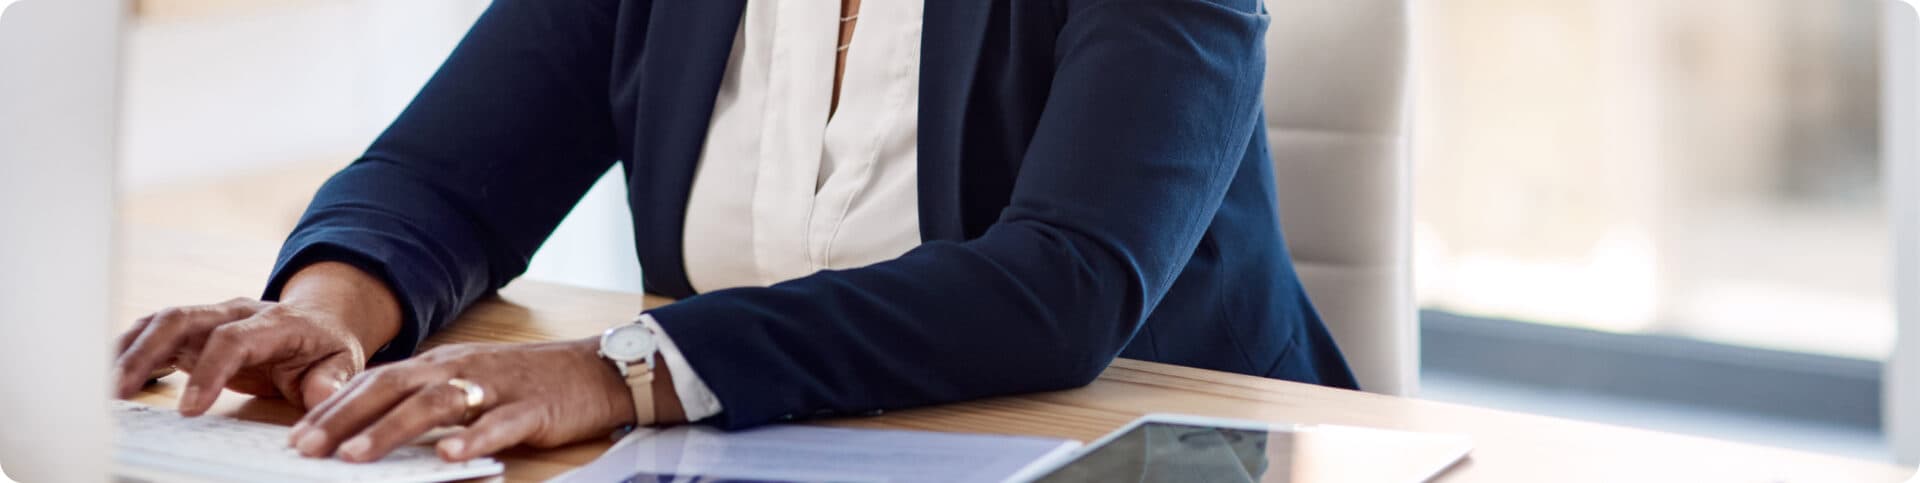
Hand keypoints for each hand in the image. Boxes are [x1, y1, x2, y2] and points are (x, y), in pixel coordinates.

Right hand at [112, 262, 401, 415]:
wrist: (320, 322)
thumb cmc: (327, 347)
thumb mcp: (343, 363)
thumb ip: (332, 380)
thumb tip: (323, 397)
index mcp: (274, 320)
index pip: (233, 339)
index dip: (209, 372)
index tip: (189, 410)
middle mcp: (235, 311)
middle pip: (181, 319)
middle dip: (146, 352)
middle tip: (119, 391)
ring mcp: (210, 317)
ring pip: (160, 322)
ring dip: (128, 351)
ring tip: (103, 387)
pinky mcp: (193, 331)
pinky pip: (153, 333)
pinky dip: (128, 350)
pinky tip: (107, 375)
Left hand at [288, 339, 636, 462]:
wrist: (598, 370)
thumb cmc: (531, 383)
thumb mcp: (472, 383)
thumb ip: (429, 402)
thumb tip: (373, 432)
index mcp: (443, 364)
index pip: (378, 381)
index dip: (336, 408)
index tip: (297, 437)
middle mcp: (462, 370)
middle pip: (394, 388)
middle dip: (345, 419)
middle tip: (307, 449)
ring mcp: (497, 387)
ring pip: (435, 404)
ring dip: (391, 430)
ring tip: (355, 456)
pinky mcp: (532, 408)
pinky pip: (498, 423)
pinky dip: (471, 438)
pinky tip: (447, 456)